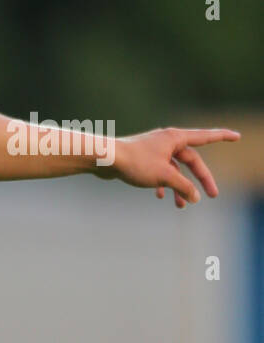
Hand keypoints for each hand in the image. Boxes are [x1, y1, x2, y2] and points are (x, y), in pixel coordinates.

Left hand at [96, 127, 240, 207]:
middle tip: (211, 196)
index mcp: (176, 138)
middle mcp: (167, 141)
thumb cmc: (135, 163)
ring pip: (174, 169)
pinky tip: (161, 196)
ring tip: (181, 206)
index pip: (206, 137)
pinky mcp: (143, 159)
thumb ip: (183, 187)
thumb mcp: (165, 177)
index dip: (223, 137)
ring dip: (179, 186)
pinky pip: (160, 171)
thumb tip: (195, 197)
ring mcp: (154, 149)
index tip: (237, 137)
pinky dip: (163, 183)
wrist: (104, 160)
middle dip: (200, 179)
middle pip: (191, 161)